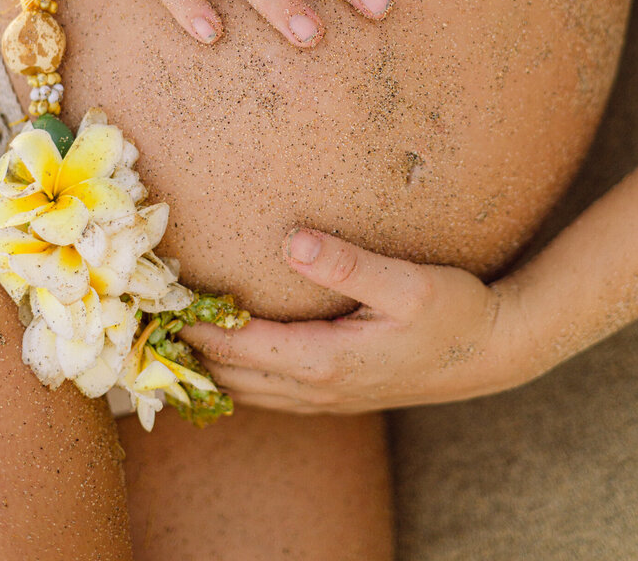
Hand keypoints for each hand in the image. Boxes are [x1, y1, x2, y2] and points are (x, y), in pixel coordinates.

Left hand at [182, 230, 535, 413]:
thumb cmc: (455, 314)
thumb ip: (349, 265)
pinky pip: (268, 391)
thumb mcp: (409, 283)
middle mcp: (318, 388)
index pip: (239, 347)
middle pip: (230, 376)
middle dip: (186, 347)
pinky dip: (236, 373)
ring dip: (207, 364)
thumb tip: (291, 240)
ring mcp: (327, 396)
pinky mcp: (337, 391)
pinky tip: (226, 351)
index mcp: (326, 361)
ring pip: (246, 390)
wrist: (493, 354)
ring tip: (168, 330)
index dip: (193, 324)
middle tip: (145, 310)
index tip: (154, 297)